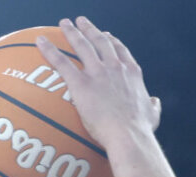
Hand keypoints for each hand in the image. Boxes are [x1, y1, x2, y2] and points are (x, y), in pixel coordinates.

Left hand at [35, 17, 160, 149]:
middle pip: (100, 41)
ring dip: (71, 32)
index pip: (120, 50)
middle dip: (90, 29)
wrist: (128, 135)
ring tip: (64, 23)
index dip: (112, 41)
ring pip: (82, 45)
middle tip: (81, 21)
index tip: (106, 34)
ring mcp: (98, 73)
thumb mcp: (152, 114)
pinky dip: (49, 50)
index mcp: (132, 72)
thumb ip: (153, 105)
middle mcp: (115, 67)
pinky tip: (41, 41)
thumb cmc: (140, 130)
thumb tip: (155, 102)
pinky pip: (62, 63)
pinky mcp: (81, 84)